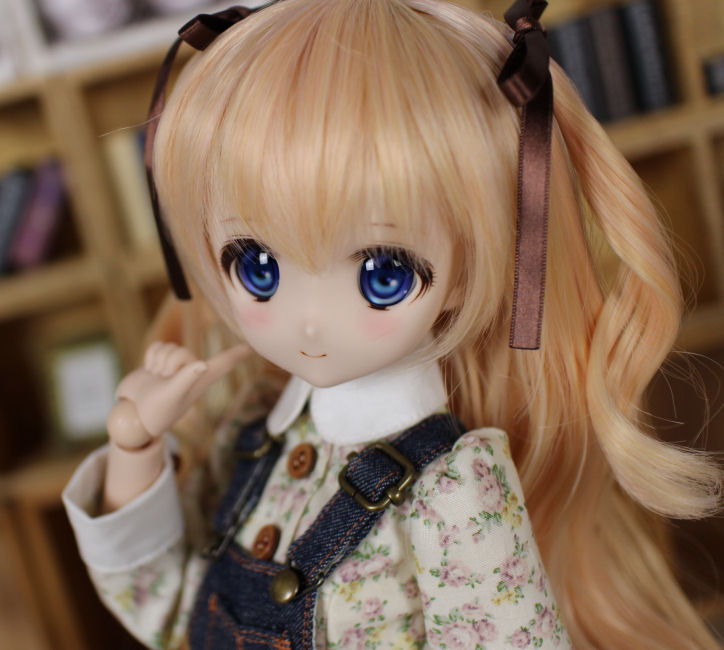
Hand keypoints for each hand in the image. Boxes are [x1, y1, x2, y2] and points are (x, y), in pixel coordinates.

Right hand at [109, 342, 248, 447]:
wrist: (132, 414)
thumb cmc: (156, 410)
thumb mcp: (172, 395)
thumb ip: (186, 378)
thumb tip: (202, 364)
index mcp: (200, 380)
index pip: (223, 364)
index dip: (237, 354)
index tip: (251, 347)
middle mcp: (190, 372)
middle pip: (182, 352)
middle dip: (169, 363)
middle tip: (163, 381)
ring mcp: (174, 367)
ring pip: (168, 347)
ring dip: (158, 362)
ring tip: (156, 379)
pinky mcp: (159, 362)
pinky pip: (157, 345)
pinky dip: (149, 358)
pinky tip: (149, 372)